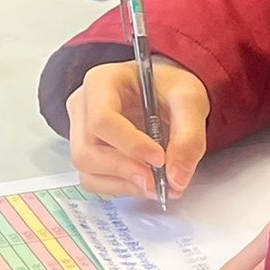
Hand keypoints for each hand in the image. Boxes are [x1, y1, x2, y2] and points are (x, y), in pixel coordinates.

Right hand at [65, 56, 207, 199]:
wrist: (165, 92)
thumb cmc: (169, 87)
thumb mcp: (189, 100)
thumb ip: (189, 137)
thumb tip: (177, 178)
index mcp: (101, 82)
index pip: (102, 120)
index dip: (130, 145)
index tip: (160, 159)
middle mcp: (83, 107)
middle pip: (87, 150)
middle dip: (124, 171)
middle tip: (158, 182)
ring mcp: (80, 132)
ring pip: (87, 170)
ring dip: (123, 184)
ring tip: (157, 185)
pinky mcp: (88, 153)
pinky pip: (94, 180)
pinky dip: (121, 188)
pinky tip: (146, 184)